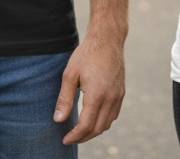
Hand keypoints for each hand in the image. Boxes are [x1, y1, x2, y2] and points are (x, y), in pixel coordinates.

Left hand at [53, 29, 125, 143]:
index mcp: (97, 95)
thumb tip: (58, 120)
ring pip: (107, 124)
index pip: (86, 125)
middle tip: (70, 137)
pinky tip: (93, 119)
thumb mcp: (70, 74)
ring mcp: (118, 96)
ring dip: (93, 131)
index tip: (65, 139)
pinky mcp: (121, 92)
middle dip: (83, 137)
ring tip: (79, 131)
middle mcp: (111, 98)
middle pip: (98, 129)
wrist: (108, 39)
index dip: (75, 136)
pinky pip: (113, 115)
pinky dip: (103, 122)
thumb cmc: (87, 54)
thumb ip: (64, 99)